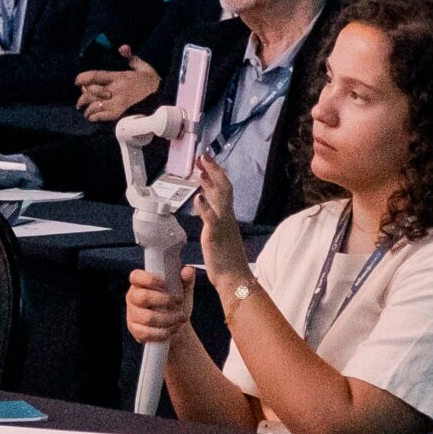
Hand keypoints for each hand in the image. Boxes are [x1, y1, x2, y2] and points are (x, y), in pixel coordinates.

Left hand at [75, 48, 158, 122]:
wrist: (161, 97)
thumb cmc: (150, 81)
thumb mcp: (142, 66)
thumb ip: (130, 57)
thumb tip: (122, 47)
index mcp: (119, 77)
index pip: (96, 76)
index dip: (83, 78)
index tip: (76, 81)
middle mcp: (115, 89)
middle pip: (92, 92)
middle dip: (83, 97)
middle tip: (80, 101)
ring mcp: (117, 102)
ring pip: (95, 105)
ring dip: (87, 109)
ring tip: (84, 111)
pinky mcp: (121, 112)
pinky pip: (103, 115)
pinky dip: (95, 117)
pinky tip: (92, 117)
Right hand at [124, 260, 196, 346]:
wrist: (176, 324)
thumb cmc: (176, 302)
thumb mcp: (183, 289)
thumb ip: (186, 279)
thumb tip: (188, 271)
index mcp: (141, 283)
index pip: (135, 276)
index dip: (149, 279)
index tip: (165, 284)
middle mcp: (133, 297)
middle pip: (142, 297)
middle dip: (164, 301)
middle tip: (179, 303)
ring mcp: (132, 314)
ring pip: (147, 318)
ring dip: (167, 320)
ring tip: (180, 319)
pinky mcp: (135, 329)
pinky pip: (146, 333)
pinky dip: (162, 333)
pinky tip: (172, 330)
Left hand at [188, 153, 249, 287]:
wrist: (234, 278)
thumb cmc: (226, 259)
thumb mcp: (220, 232)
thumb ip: (214, 216)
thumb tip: (206, 200)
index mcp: (227, 216)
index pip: (224, 189)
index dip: (216, 173)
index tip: (206, 161)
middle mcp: (227, 217)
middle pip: (224, 188)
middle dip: (213, 170)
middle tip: (203, 156)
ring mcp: (222, 225)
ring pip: (221, 199)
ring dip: (211, 183)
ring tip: (200, 171)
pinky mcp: (215, 236)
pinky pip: (211, 219)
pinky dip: (205, 207)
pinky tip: (198, 197)